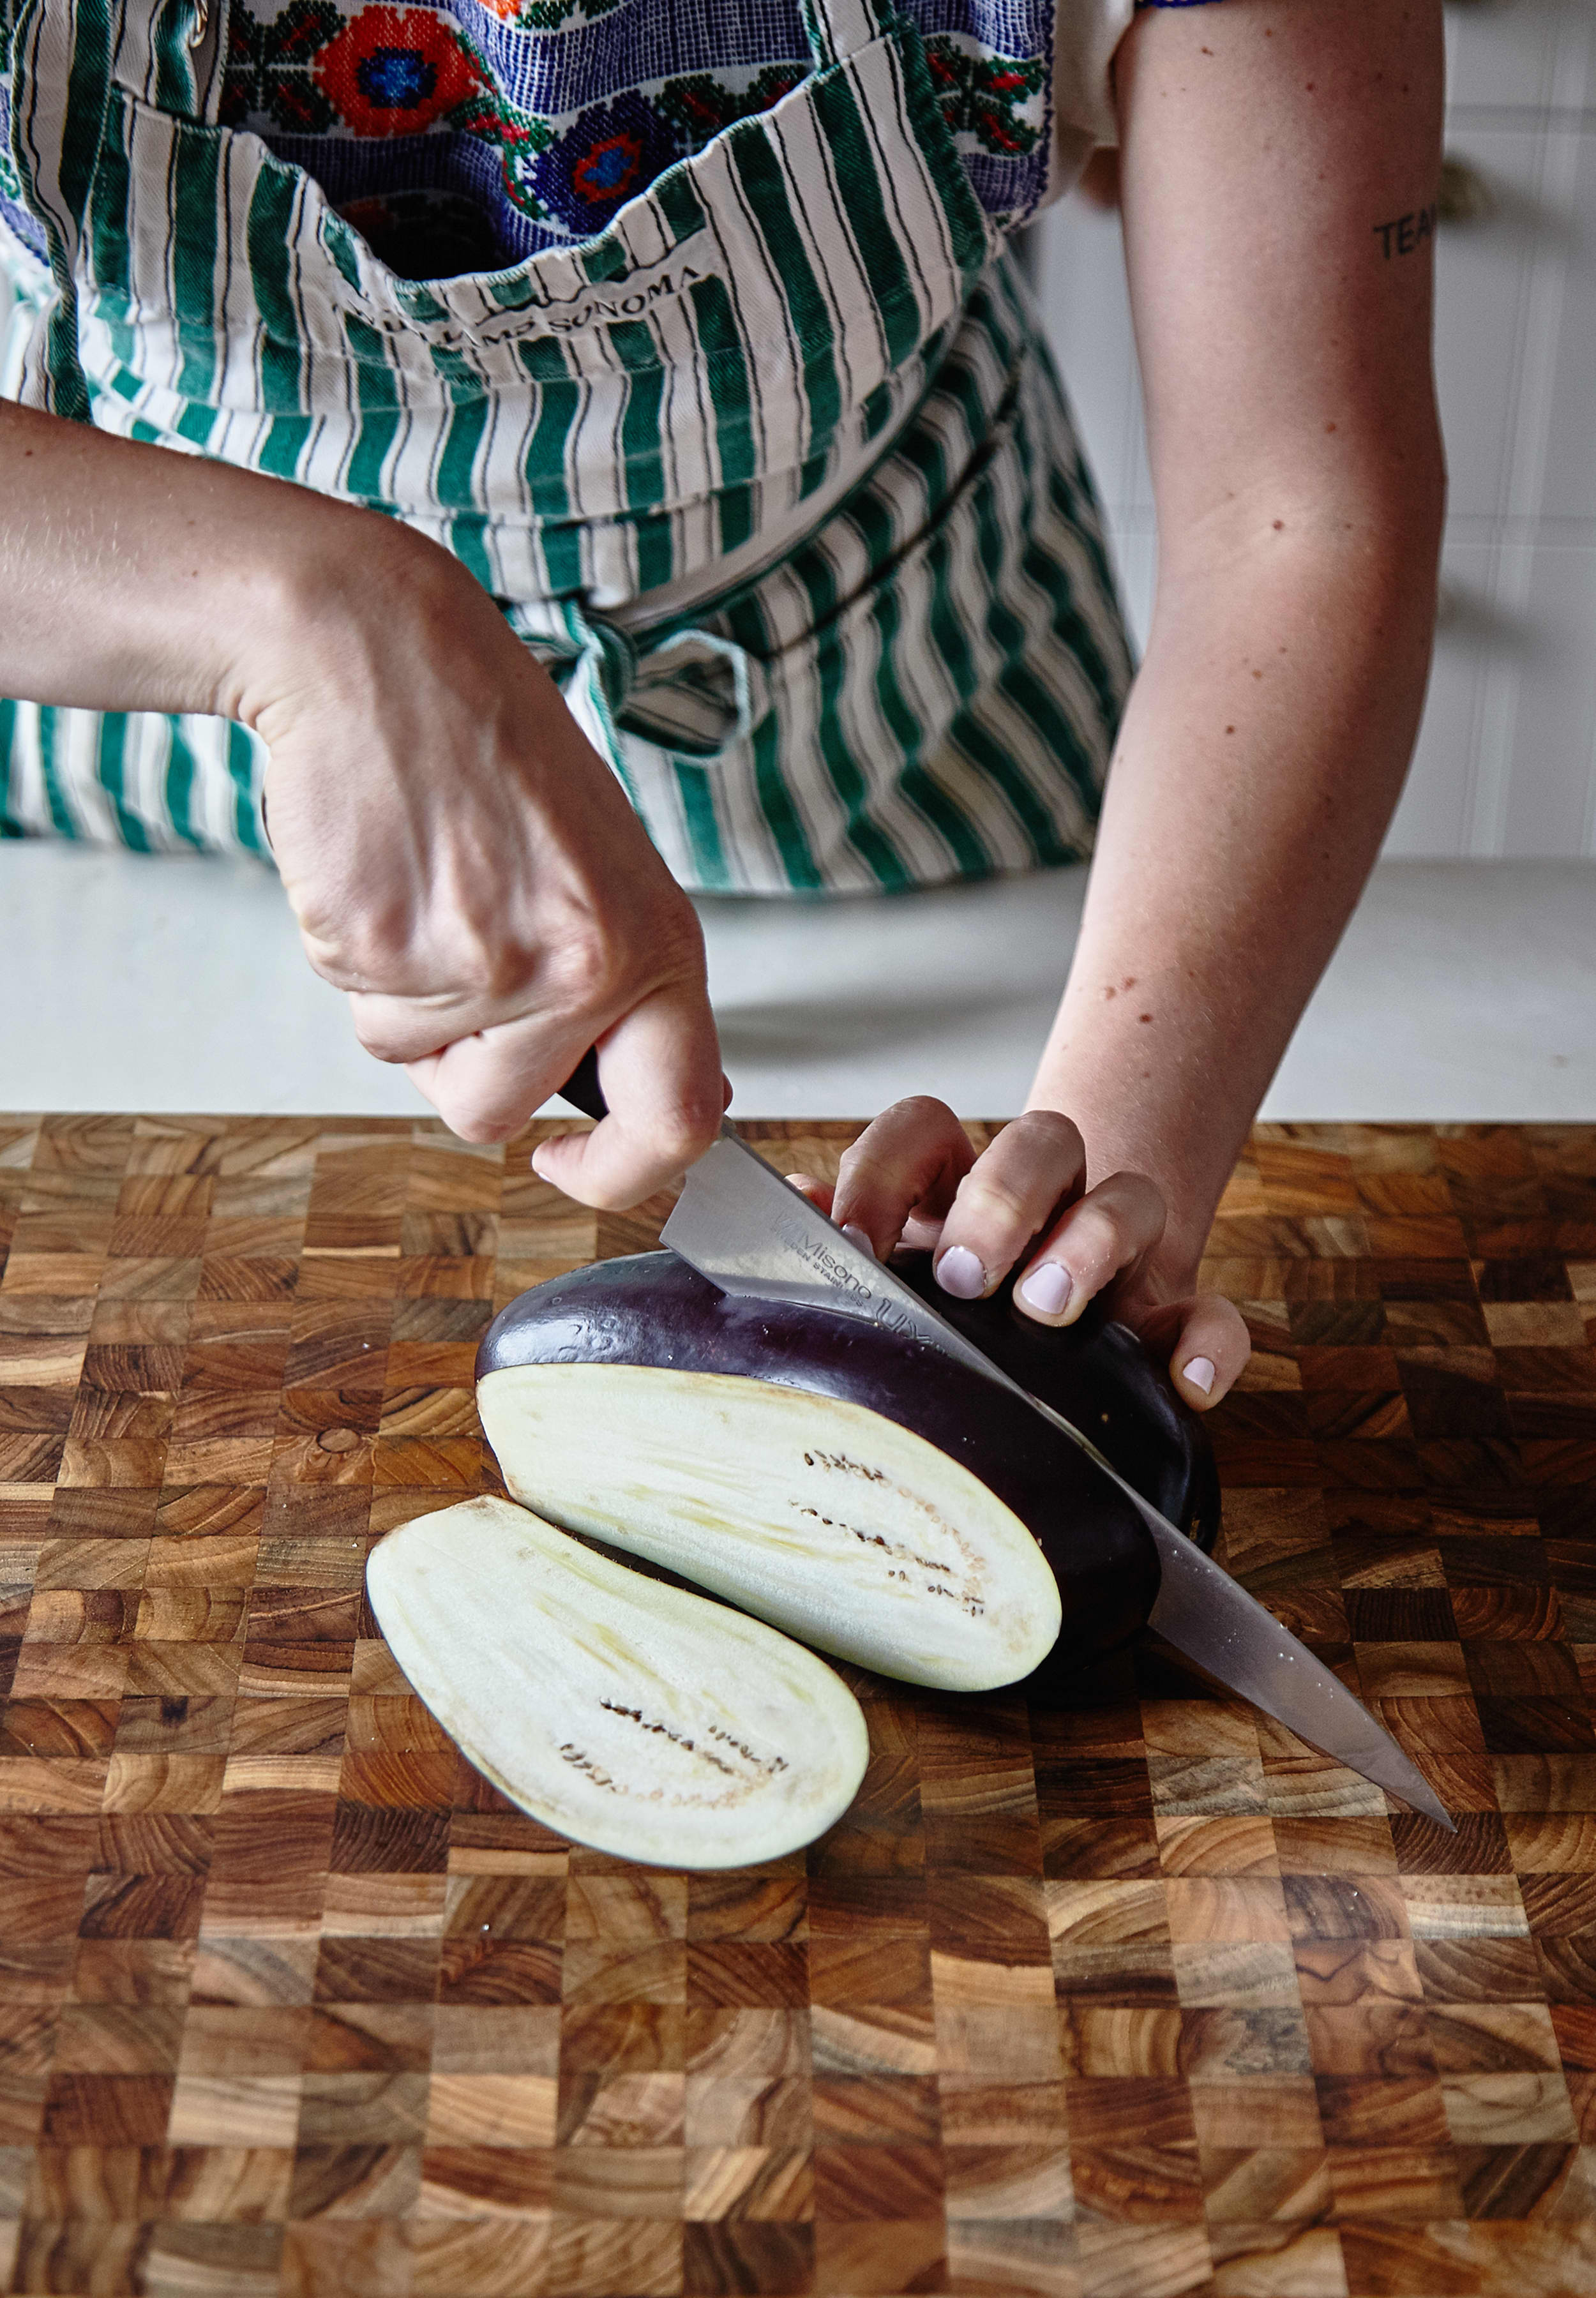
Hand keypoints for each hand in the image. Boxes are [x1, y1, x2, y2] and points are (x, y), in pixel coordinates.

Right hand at [250, 525, 724, 1204]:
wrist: (382, 653)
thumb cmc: (490, 746)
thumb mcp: (605, 865)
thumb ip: (628, 984)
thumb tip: (655, 1097)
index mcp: (654, 944)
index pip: (679, 1120)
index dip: (619, 1174)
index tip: (568, 1163)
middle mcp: (581, 964)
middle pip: (498, 1113)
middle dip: (462, 1071)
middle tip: (457, 963)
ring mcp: (479, 963)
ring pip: (417, 1066)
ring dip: (407, 1002)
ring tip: (427, 887)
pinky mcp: (379, 950)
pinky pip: (359, 1008)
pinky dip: (359, 957)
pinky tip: (385, 870)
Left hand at [788, 1097, 1248, 1409]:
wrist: (1043, 1342)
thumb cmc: (948, 1305)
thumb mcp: (890, 1268)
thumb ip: (847, 1233)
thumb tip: (789, 1201)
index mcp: (958, 1182)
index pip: (924, 1129)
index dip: (885, 1171)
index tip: (853, 1243)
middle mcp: (1045, 1200)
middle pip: (1041, 1140)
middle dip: (1000, 1197)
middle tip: (962, 1273)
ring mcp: (1118, 1254)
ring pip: (1130, 1200)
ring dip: (1093, 1242)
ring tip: (1049, 1304)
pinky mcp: (1172, 1318)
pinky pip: (1212, 1314)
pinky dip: (1210, 1344)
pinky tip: (1187, 1383)